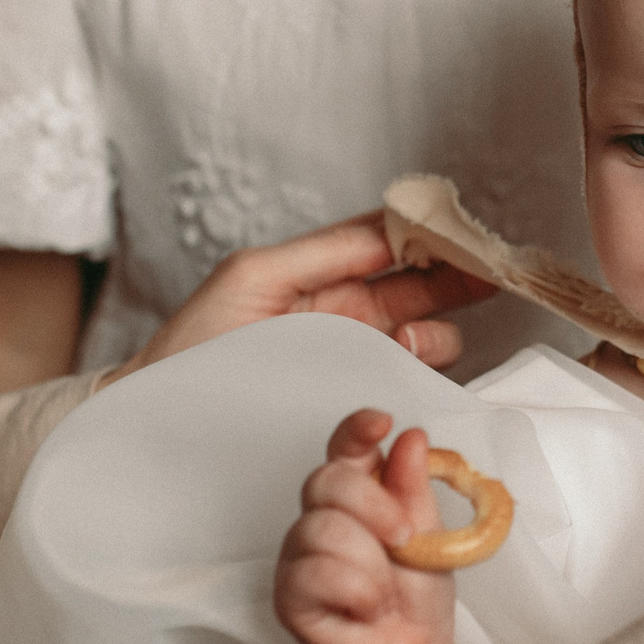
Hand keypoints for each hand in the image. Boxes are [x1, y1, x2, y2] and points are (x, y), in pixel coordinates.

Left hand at [115, 214, 494, 381]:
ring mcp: (352, 363)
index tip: (472, 237)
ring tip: (406, 340)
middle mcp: (346, 318)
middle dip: (455, 281)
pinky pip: (407, 385)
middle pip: (424, 291)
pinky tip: (404, 368)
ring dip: (432, 334)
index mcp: (323, 278)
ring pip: (425, 340)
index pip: (396, 248)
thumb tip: (395, 224)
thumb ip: (329, 249)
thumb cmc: (196, 345)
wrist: (161, 420)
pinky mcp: (355, 406)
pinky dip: (420, 375)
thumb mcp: (256, 276)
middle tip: (482, 278)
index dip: (438, 239)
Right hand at [273, 410, 464, 643]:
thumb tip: (410, 438)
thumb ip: (414, 488)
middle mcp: (319, 517)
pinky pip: (316, 573)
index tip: (382, 423)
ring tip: (384, 591)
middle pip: (325, 480)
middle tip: (404, 540)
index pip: (344, 448)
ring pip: (322, 529)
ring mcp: (298, 556)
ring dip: (369, 563)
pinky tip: (364, 610)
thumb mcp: (430, 535)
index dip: (357, 431)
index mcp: (357, 493)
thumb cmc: (417, 594)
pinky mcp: (288, 596)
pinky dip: (355, 592)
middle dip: (374, 506)